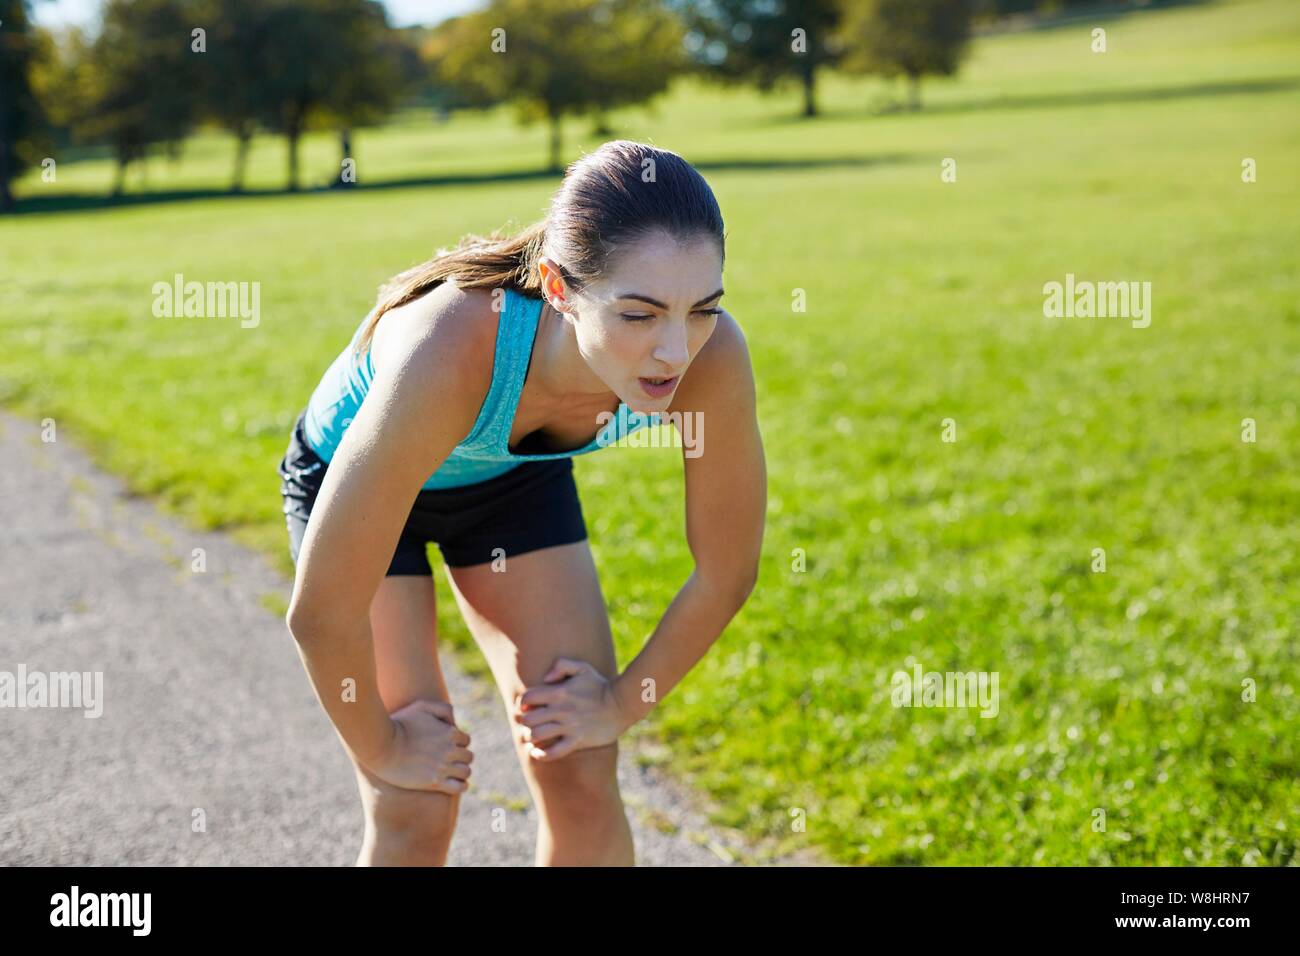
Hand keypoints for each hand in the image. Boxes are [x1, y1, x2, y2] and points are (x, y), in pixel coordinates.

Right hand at [365, 699, 472, 793]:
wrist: (381, 746)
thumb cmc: (399, 723)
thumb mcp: (421, 706)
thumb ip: (442, 709)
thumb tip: (454, 722)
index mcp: (450, 732)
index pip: (466, 740)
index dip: (457, 743)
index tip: (445, 747)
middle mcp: (450, 750)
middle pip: (468, 756)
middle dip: (460, 758)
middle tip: (447, 760)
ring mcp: (443, 767)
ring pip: (466, 772)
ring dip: (461, 772)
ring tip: (450, 773)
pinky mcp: (435, 782)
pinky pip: (460, 788)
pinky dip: (460, 786)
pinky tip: (451, 784)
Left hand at [513, 657, 627, 761]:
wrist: (622, 705)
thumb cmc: (600, 685)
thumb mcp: (582, 668)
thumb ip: (561, 666)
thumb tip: (545, 679)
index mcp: (559, 692)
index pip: (527, 697)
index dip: (522, 702)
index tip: (527, 706)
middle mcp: (561, 710)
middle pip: (528, 719)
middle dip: (524, 722)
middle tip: (529, 723)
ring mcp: (569, 727)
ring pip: (537, 736)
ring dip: (530, 737)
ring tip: (532, 736)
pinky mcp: (577, 741)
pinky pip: (553, 753)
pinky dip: (541, 755)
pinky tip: (538, 752)